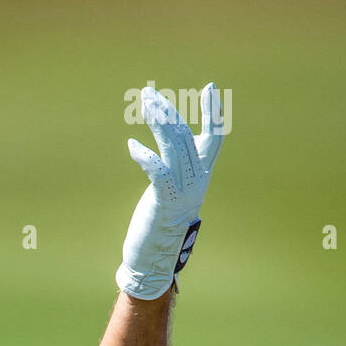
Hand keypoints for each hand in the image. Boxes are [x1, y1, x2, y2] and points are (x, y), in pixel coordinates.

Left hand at [117, 83, 227, 298]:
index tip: (212, 88)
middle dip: (167, 112)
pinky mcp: (164, 201)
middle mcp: (196, 179)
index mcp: (201, 173)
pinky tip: (131, 146)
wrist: (154, 257)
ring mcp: (182, 190)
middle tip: (148, 94)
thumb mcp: (173, 189)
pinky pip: (158, 171)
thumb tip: (172, 143)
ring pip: (173, 147)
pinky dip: (145, 156)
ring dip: (158, 123)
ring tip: (143, 105)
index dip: (214, 113)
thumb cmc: (160, 222)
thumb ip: (176, 167)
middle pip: (185, 135)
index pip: (214, 137)